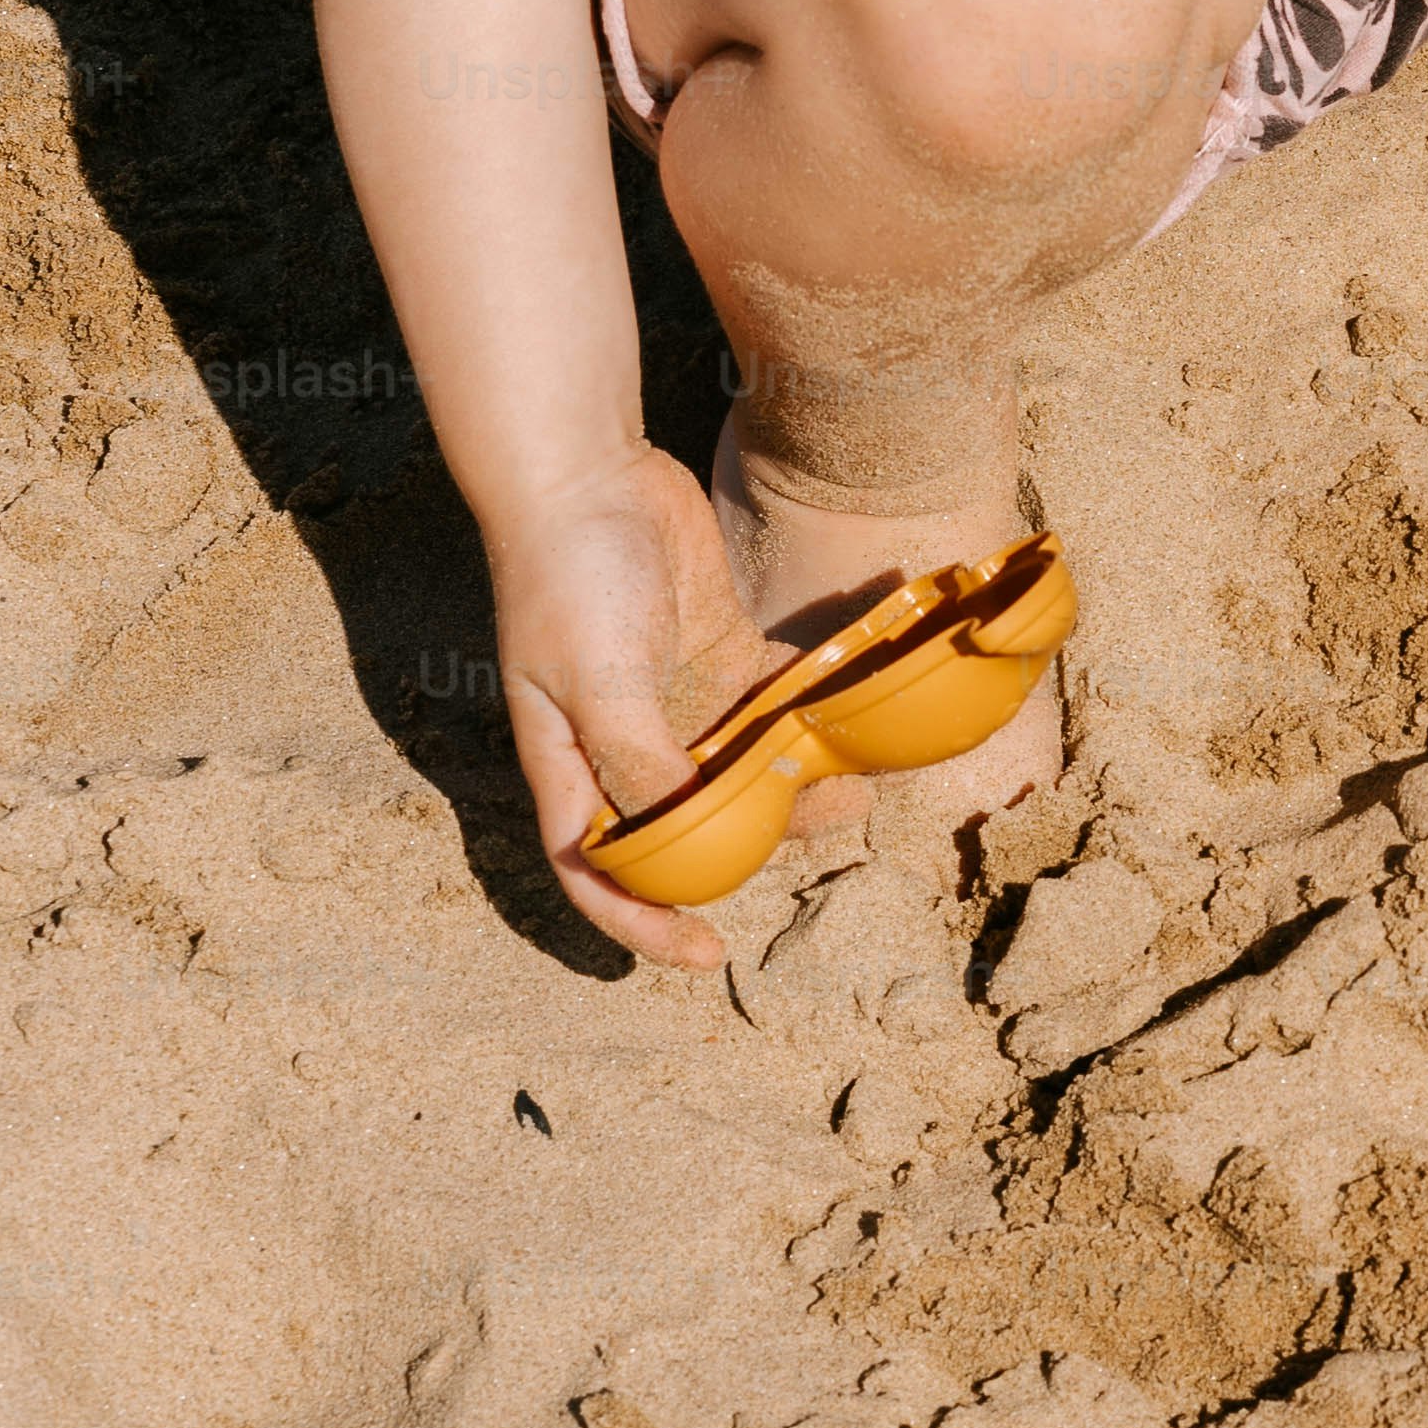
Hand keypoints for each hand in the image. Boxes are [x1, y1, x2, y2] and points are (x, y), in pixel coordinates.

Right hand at [479, 440, 811, 969]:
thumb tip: (685, 830)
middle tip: (828, 829)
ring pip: (739, 770)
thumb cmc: (570, 578)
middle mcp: (620, 743)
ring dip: (793, 787)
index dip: (643, 925)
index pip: (597, 873)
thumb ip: (638, 760)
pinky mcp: (715, 650)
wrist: (587, 473)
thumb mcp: (595, 681)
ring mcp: (672, 696)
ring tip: (857, 784)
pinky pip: (767, 704)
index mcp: (571, 766)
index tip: (707, 954)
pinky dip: (806, 721)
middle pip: (684, 828)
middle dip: (752, 847)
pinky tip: (855, 728)